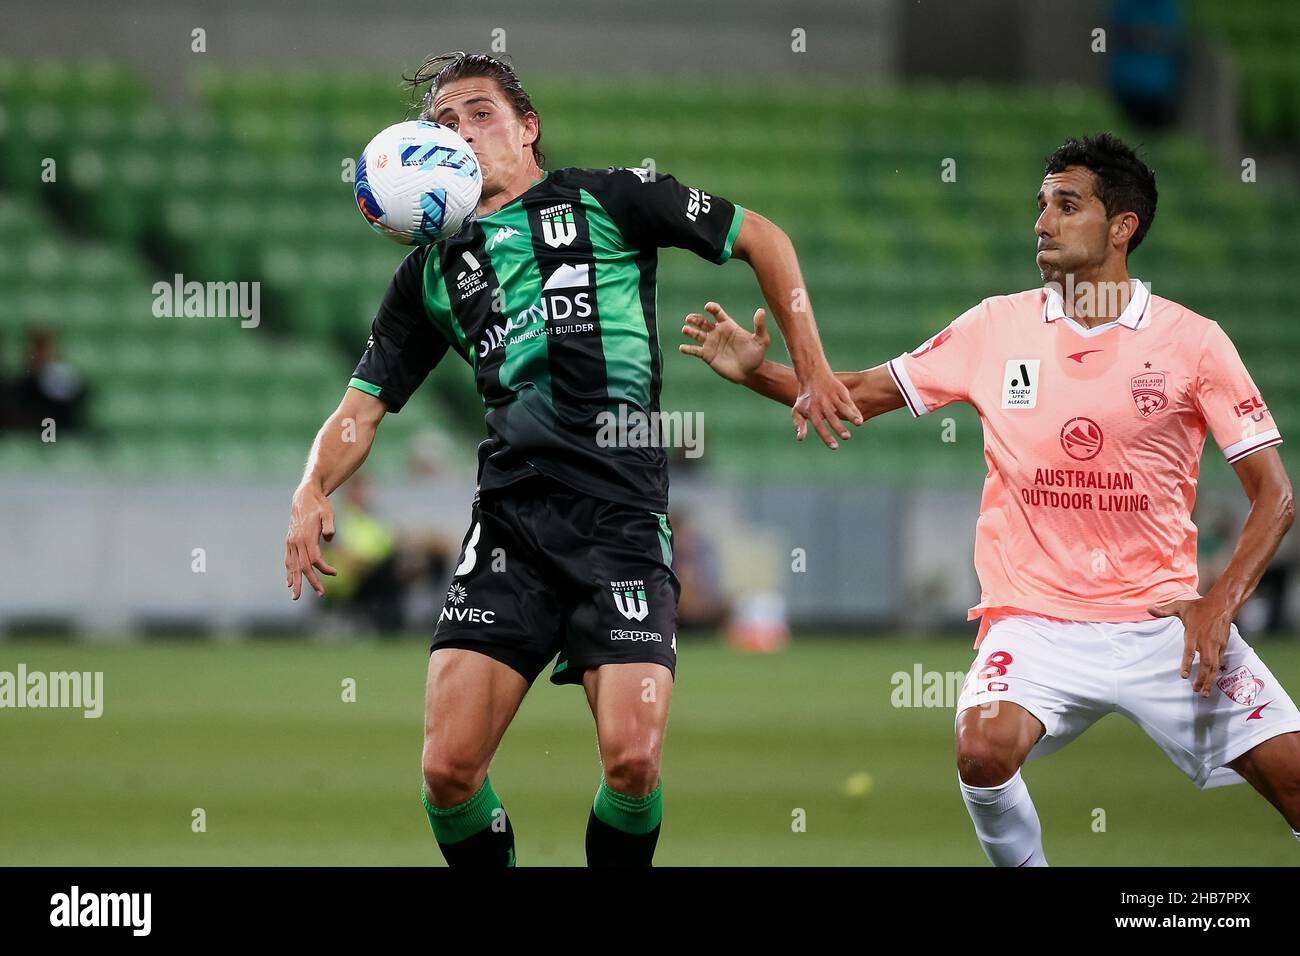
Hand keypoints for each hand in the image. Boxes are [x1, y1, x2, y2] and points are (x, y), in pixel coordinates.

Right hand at [285, 483, 337, 599]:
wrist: (304, 495)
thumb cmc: (320, 505)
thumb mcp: (327, 512)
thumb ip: (329, 524)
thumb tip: (329, 537)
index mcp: (306, 536)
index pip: (314, 559)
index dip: (324, 569)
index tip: (335, 573)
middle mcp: (296, 541)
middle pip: (303, 567)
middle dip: (310, 582)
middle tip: (320, 594)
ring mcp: (291, 542)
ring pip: (293, 566)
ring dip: (295, 581)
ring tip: (295, 596)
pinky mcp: (289, 541)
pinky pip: (288, 560)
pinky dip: (289, 572)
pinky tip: (289, 582)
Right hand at [679, 301, 769, 384]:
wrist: (751, 373)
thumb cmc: (757, 355)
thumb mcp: (761, 340)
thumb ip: (759, 326)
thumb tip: (760, 310)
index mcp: (728, 325)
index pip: (717, 313)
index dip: (712, 308)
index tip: (708, 307)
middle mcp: (717, 333)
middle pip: (703, 322)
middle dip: (695, 319)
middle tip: (689, 318)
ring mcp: (711, 344)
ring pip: (696, 334)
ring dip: (689, 331)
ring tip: (685, 330)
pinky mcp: (707, 356)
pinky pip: (694, 351)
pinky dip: (687, 349)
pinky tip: (682, 348)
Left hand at [793, 368, 862, 449]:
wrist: (812, 375)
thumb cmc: (805, 397)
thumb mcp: (798, 410)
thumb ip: (800, 424)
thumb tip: (800, 439)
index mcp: (812, 411)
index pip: (819, 426)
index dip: (826, 437)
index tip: (835, 447)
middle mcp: (822, 404)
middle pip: (832, 418)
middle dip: (839, 427)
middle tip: (846, 437)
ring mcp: (832, 397)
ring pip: (842, 408)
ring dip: (851, 416)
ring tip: (859, 424)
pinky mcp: (840, 391)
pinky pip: (848, 401)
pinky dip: (854, 409)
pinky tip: (860, 417)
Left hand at [1148, 597, 1232, 696]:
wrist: (1221, 604)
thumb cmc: (1199, 606)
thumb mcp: (1180, 606)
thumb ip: (1164, 610)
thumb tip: (1149, 609)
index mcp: (1193, 633)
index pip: (1189, 651)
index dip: (1187, 664)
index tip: (1183, 676)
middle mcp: (1206, 641)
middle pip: (1205, 664)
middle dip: (1202, 679)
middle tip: (1197, 691)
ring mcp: (1216, 645)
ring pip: (1214, 666)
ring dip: (1210, 680)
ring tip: (1205, 692)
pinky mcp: (1223, 645)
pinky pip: (1220, 661)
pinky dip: (1216, 672)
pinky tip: (1213, 680)